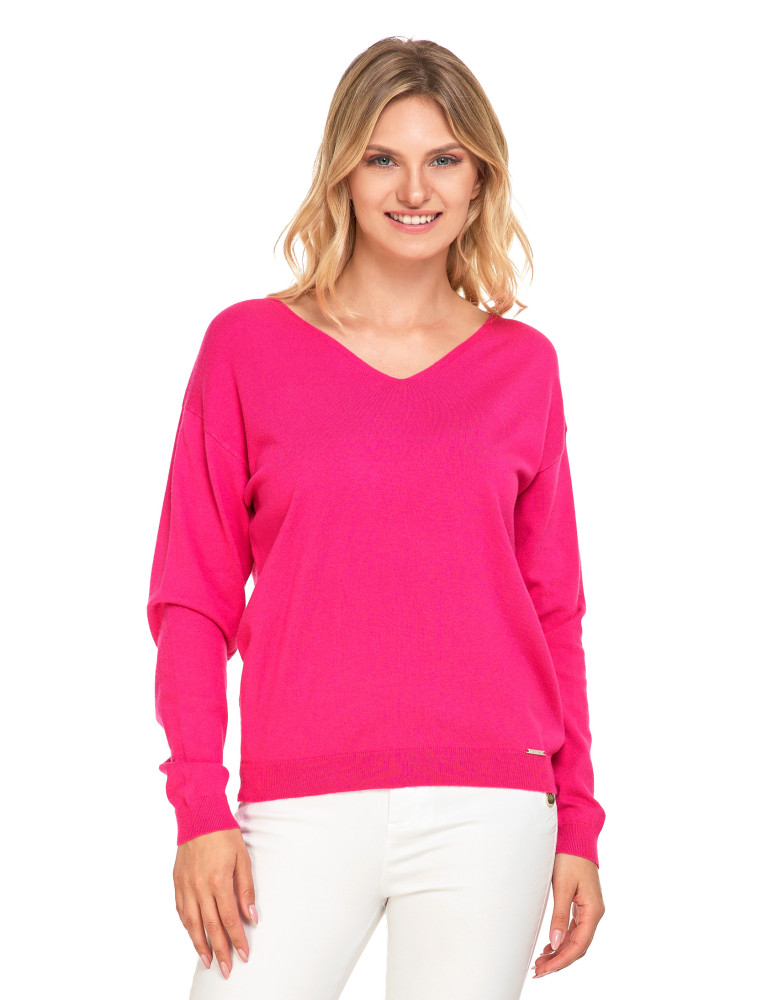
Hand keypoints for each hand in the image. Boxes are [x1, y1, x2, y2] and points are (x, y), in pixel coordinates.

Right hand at [173, 828, 256, 979]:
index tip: (243, 955)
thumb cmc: (225, 834)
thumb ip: (246, 889)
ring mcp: (186, 886)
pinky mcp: (177, 882)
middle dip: (220, 951)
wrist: (199, 815)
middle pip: (210, 927)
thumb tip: (251, 917)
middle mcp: (199, 887)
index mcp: (218, 881)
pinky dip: (188, 927)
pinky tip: (194, 936)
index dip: (237, 940)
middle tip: (226, 969)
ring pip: (192, 924)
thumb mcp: (243, 859)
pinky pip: (182, 911)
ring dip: (200, 945)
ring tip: (208, 962)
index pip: (229, 919)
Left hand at [532, 852, 604, 978]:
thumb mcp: (562, 886)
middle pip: (578, 946)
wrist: (576, 836)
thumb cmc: (569, 857)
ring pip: (576, 939)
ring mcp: (589, 908)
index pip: (578, 945)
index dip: (561, 960)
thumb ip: (559, 916)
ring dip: (559, 952)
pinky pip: (575, 929)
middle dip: (559, 960)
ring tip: (541, 962)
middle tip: (538, 970)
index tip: (544, 969)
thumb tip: (556, 943)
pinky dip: (562, 940)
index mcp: (593, 910)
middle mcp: (594, 912)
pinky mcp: (582, 903)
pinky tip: (550, 946)